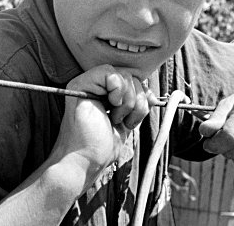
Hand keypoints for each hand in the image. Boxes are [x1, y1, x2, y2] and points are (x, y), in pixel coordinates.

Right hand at [50, 65, 158, 190]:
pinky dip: (118, 92)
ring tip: (114, 118)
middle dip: (136, 101)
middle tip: (122, 121)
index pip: (130, 80)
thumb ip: (137, 105)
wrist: (86, 159)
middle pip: (129, 76)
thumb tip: (153, 96)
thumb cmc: (102, 146)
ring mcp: (86, 83)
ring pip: (123, 75)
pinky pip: (110, 74)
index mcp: (103, 93)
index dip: (140, 96)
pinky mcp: (80, 84)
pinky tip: (109, 108)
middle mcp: (93, 85)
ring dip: (127, 101)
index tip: (131, 120)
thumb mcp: (127, 121)